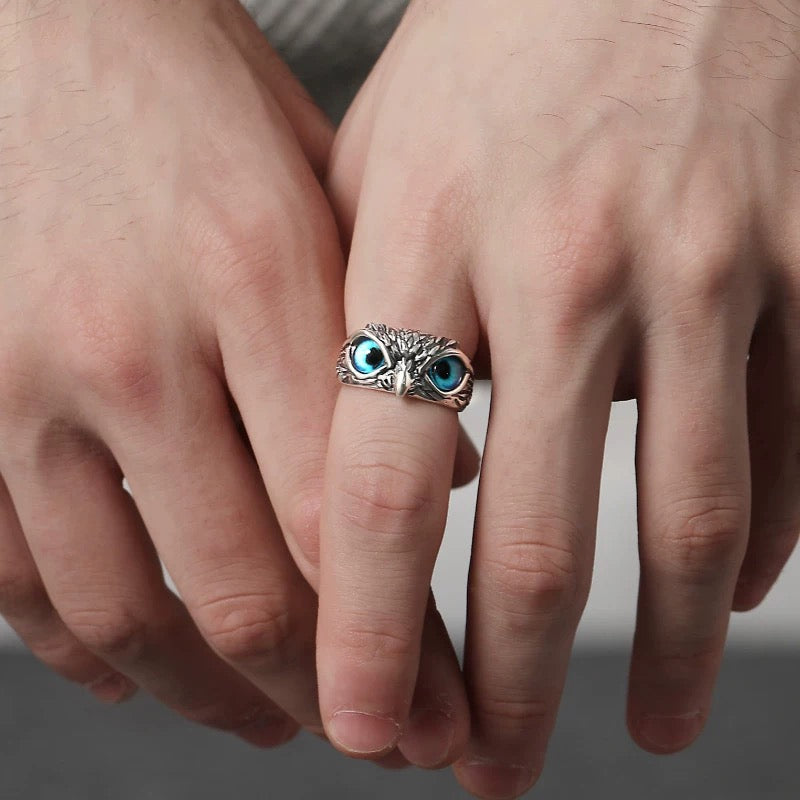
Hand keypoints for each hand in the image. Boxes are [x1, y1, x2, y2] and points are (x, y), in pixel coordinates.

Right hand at [0, 0, 476, 758]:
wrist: (31, 17)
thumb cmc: (186, 90)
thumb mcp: (313, 187)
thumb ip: (374, 338)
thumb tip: (445, 471)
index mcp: (254, 276)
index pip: (348, 519)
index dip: (402, 647)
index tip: (442, 708)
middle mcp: (135, 346)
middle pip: (245, 594)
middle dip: (324, 699)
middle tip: (380, 738)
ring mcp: (18, 386)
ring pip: (126, 616)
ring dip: (212, 697)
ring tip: (272, 723)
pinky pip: (14, 585)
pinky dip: (85, 653)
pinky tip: (139, 672)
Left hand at [320, 0, 799, 794]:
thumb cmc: (504, 42)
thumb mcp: (389, 154)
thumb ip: (363, 306)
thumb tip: (397, 472)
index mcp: (431, 239)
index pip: (373, 486)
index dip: (365, 634)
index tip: (364, 731)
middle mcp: (571, 264)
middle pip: (536, 546)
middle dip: (513, 691)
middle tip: (494, 776)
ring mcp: (710, 266)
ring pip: (694, 525)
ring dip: (669, 658)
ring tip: (644, 731)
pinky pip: (796, 449)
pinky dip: (762, 549)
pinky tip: (728, 595)